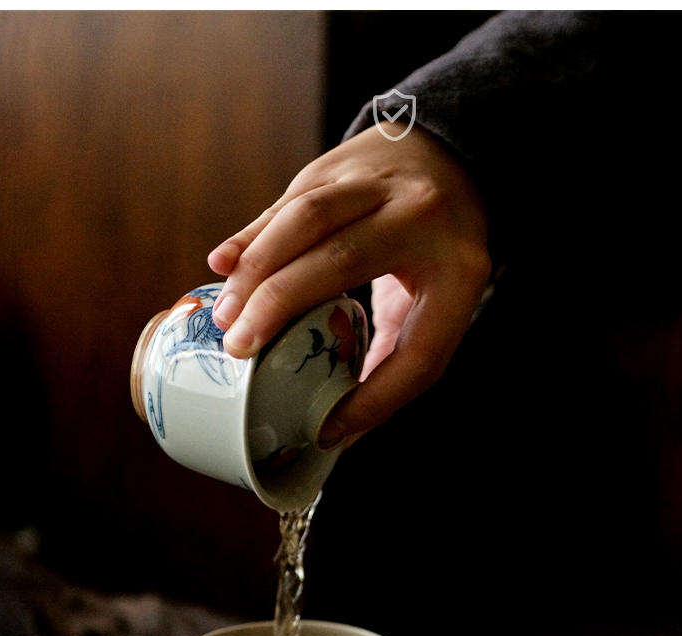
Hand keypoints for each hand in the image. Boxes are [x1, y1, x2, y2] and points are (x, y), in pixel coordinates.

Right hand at [208, 123, 489, 442]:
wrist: (449, 159)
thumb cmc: (436, 254)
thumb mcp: (436, 305)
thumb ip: (396, 357)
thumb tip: (336, 429)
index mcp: (460, 273)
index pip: (419, 351)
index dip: (376, 398)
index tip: (330, 427)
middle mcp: (421, 218)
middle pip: (344, 259)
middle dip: (281, 305)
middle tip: (239, 349)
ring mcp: (376, 182)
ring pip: (306, 218)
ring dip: (256, 268)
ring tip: (226, 314)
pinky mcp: (336, 166)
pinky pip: (286, 202)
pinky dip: (250, 237)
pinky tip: (222, 265)